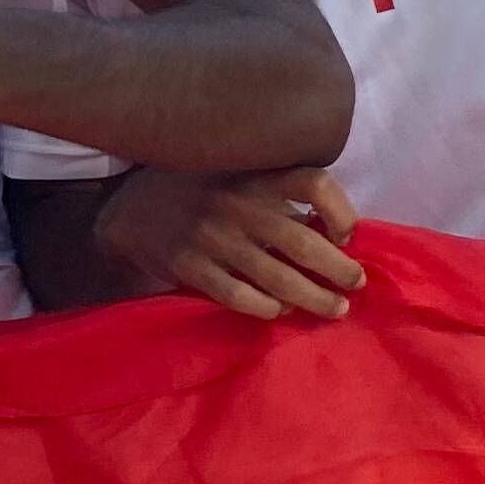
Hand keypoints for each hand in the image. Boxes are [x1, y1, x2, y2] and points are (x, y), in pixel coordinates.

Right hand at [94, 165, 363, 321]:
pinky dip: (267, 308)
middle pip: (304, 241)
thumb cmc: (198, 192)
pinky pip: (240, 296)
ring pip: (278, 277)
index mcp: (254, 174)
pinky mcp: (191, 266)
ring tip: (334, 309)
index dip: (341, 211)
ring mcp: (213, 237)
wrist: (129, 209)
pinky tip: (279, 310)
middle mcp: (237, 203)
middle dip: (339, 270)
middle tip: (355, 284)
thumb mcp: (236, 173)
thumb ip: (275, 194)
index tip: (344, 234)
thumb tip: (333, 233)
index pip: (315, 183)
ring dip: (314, 298)